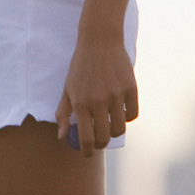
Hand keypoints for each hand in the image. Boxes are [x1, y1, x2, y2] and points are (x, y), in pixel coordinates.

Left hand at [54, 31, 138, 153]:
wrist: (99, 41)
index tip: (87, 153)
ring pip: (119, 129)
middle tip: (98, 141)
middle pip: (104, 137)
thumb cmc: (80, 67)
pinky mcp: (130, 89)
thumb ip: (63, 113)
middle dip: (100, 144)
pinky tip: (120, 111)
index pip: (86, 138)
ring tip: (108, 125)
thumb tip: (62, 137)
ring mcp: (116, 95)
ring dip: (113, 131)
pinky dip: (127, 117)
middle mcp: (98, 101)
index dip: (87, 151)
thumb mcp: (67, 88)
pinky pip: (132, 115)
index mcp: (80, 103)